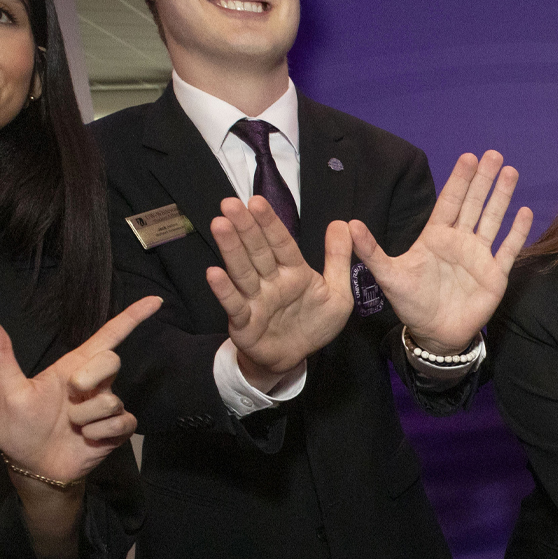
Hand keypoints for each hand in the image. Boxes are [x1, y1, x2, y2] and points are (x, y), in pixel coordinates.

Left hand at [0, 296, 159, 485]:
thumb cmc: (19, 429)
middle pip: (111, 360)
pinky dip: (98, 433)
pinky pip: (120, 423)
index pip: (107, 336)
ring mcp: (106, 407)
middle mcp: (94, 384)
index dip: (131, 317)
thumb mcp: (8, 392)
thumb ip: (0, 356)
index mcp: (72, 369)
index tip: (155, 300)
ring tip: (70, 426)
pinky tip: (85, 439)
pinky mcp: (116, 430)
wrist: (32, 469)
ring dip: (85, 416)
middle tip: (71, 393)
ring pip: (111, 399)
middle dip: (91, 376)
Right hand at [205, 196, 353, 388]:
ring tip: (220, 225)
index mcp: (293, 272)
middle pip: (258, 251)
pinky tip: (214, 273)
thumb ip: (339, 259)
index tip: (257, 201)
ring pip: (242, 271)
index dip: (270, 223)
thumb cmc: (313, 323)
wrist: (296, 357)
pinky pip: (234, 304)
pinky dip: (224, 290)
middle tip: (230, 203)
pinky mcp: (244, 322)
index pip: (281, 243)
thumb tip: (343, 224)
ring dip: (231, 249)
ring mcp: (255, 300)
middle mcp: (271, 281)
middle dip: (245, 227)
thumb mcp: (337, 293)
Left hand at [349, 151, 533, 353]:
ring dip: (501, 197)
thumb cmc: (412, 303)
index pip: (449, 202)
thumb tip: (349, 224)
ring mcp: (479, 256)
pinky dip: (517, 231)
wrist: (435, 333)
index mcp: (436, 236)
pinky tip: (524, 212)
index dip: (459, 180)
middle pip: (473, 204)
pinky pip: (508, 249)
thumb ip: (371, 251)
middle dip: (484, 180)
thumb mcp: (388, 275)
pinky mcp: (495, 274)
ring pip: (492, 219)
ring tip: (510, 172)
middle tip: (494, 155)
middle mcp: (460, 241)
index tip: (468, 157)